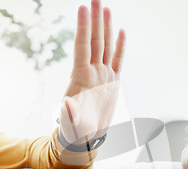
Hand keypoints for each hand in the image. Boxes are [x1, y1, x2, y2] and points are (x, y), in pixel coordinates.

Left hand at [60, 0, 125, 144]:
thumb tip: (66, 105)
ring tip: (106, 8)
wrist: (85, 137)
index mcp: (81, 78)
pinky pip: (117, 59)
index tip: (82, 8)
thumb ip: (69, 114)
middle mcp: (92, 72)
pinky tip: (121, 31)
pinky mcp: (112, 82)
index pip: (83, 46)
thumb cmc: (75, 131)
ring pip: (105, 46)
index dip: (83, 27)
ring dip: (105, 27)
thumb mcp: (71, 125)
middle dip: (95, 19)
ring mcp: (103, 75)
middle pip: (95, 40)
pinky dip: (120, 46)